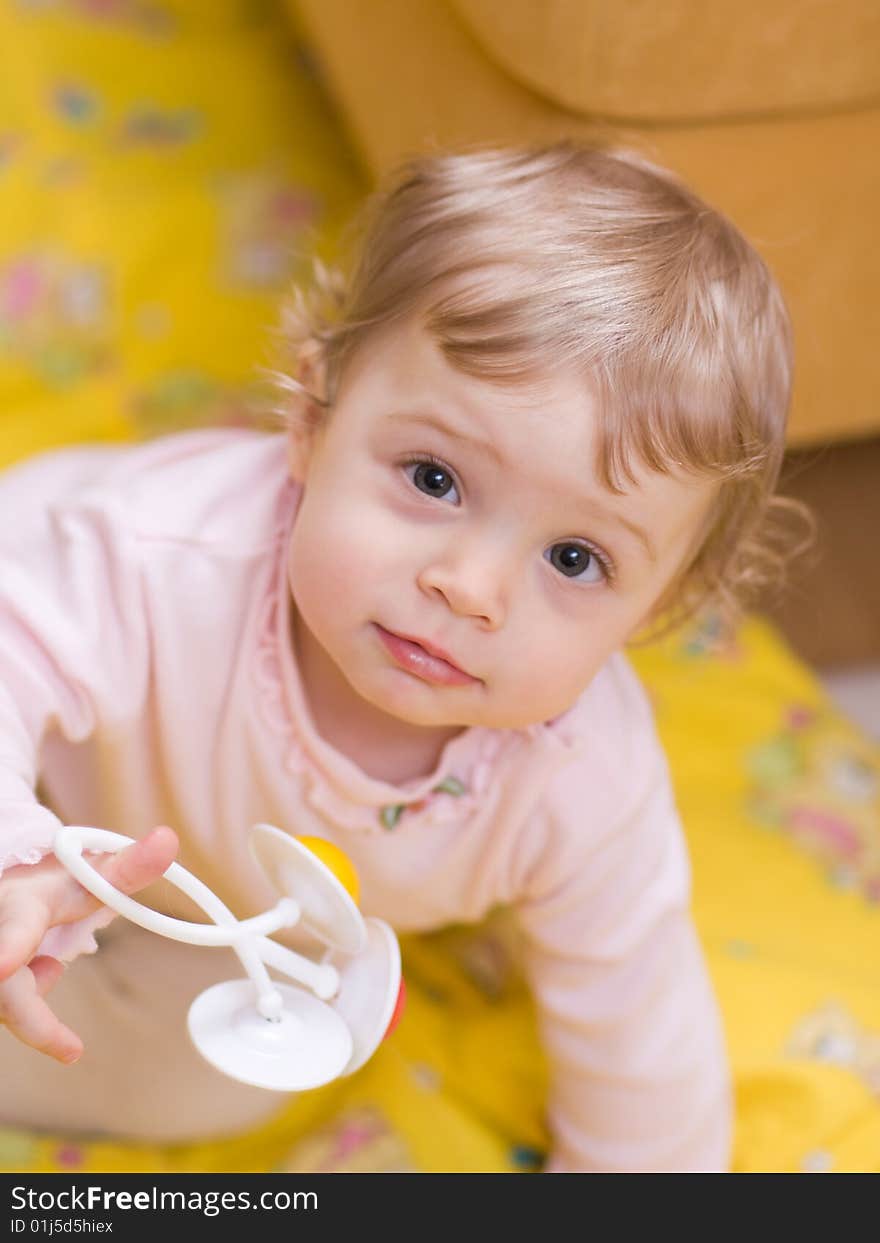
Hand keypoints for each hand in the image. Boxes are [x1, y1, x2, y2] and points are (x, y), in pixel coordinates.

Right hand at [0, 826, 177, 1063]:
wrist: (9, 895)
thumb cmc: (49, 887)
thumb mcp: (85, 876)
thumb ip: (126, 867)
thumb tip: (168, 839)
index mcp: (19, 904)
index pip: (16, 926)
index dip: (9, 947)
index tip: (4, 964)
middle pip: (6, 988)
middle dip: (34, 1020)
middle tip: (70, 1049)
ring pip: (7, 1003)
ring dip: (36, 1016)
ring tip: (54, 988)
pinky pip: (9, 1009)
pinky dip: (31, 1011)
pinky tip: (39, 975)